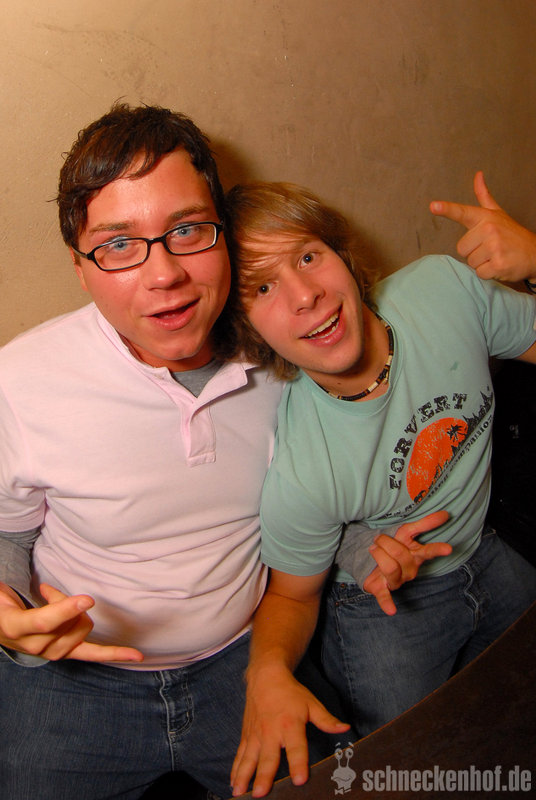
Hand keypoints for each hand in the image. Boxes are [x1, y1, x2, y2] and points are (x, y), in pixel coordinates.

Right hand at [0, 582, 142, 662]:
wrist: (1, 627)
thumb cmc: (4, 608)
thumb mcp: (3, 596)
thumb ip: (15, 594)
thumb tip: (44, 591)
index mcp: (17, 628)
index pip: (45, 621)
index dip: (66, 609)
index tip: (87, 598)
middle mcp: (36, 646)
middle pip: (69, 620)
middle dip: (66, 599)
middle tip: (49, 591)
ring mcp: (52, 653)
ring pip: (83, 626)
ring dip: (75, 610)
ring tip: (55, 603)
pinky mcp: (66, 653)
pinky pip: (93, 654)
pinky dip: (114, 654)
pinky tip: (135, 655)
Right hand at [231, 665, 348, 796]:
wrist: (265, 676)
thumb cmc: (290, 692)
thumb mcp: (311, 703)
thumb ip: (327, 720)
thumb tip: (345, 728)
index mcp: (290, 724)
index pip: (296, 747)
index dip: (298, 764)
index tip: (299, 780)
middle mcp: (271, 731)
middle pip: (268, 757)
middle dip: (264, 776)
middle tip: (261, 794)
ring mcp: (256, 734)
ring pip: (249, 758)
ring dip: (245, 776)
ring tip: (241, 793)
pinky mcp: (247, 735)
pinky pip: (240, 754)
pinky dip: (236, 769)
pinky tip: (234, 784)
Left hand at [363, 510, 450, 614]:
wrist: (371, 559)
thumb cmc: (393, 546)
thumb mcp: (406, 533)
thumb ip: (425, 524)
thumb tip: (446, 513)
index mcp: (416, 557)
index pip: (428, 552)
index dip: (437, 549)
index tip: (449, 548)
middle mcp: (410, 571)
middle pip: (400, 555)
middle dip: (386, 542)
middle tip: (378, 539)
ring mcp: (397, 581)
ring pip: (389, 566)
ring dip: (377, 553)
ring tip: (373, 548)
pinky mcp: (382, 589)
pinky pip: (386, 597)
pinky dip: (388, 604)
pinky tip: (392, 611)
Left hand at [430, 171, 535, 282]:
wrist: (535, 253)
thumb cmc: (511, 234)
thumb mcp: (498, 213)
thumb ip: (484, 196)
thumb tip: (478, 175)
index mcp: (485, 218)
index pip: (462, 212)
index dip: (446, 209)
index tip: (433, 206)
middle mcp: (489, 229)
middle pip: (462, 248)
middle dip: (474, 252)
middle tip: (490, 248)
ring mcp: (494, 246)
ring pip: (470, 262)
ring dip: (482, 262)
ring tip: (496, 255)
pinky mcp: (498, 264)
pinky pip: (480, 272)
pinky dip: (488, 273)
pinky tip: (500, 264)